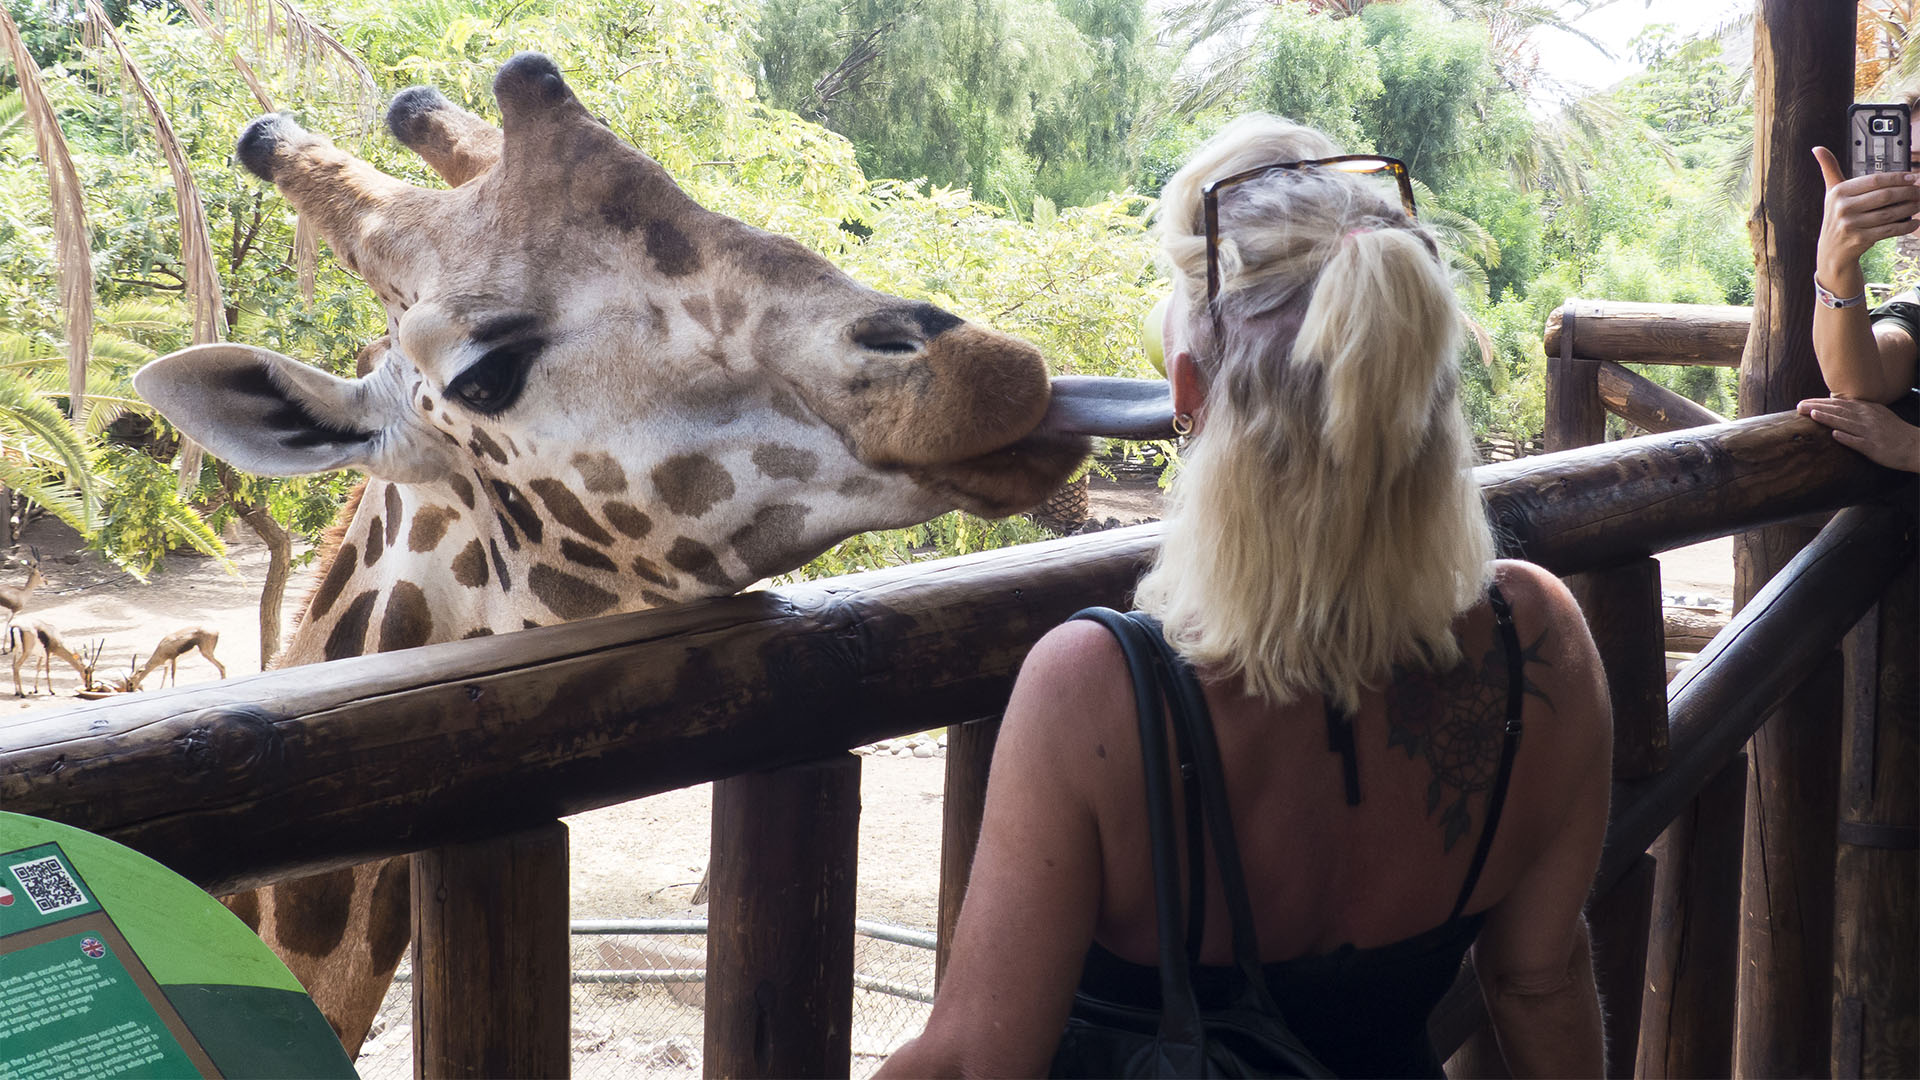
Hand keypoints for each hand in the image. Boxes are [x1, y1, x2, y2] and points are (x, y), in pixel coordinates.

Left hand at [1798, 397, 1919, 471]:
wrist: (1915, 445)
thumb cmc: (1893, 431)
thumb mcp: (1877, 415)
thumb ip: (1858, 410)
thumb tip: (1837, 407)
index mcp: (1867, 409)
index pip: (1839, 404)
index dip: (1820, 402)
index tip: (1803, 402)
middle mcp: (1868, 418)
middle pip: (1839, 411)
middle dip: (1817, 407)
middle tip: (1799, 406)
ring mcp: (1870, 432)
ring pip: (1846, 423)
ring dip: (1828, 418)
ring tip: (1811, 414)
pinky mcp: (1874, 447)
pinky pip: (1858, 442)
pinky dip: (1846, 437)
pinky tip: (1834, 434)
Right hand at [1813, 147, 1919, 279]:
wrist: (1831, 251)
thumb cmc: (1836, 217)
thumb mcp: (1831, 193)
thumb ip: (1829, 169)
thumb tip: (1817, 149)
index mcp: (1838, 192)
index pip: (1874, 180)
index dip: (1897, 178)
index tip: (1912, 177)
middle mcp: (1842, 208)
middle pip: (1885, 196)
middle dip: (1907, 192)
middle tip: (1919, 191)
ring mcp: (1851, 225)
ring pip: (1889, 213)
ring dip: (1910, 208)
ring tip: (1919, 204)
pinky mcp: (1860, 239)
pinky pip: (1889, 230)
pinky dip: (1905, 226)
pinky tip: (1913, 221)